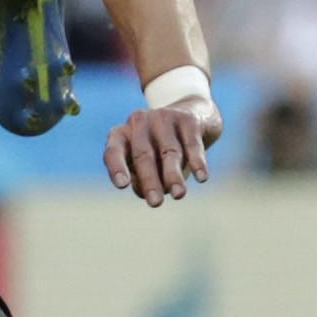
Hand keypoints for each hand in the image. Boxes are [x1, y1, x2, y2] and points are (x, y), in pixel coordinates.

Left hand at [105, 93, 223, 206]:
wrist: (191, 114)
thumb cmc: (160, 149)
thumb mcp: (146, 164)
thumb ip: (143, 180)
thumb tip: (149, 191)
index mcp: (122, 135)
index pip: (114, 152)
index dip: (117, 168)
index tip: (122, 185)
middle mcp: (139, 123)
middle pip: (144, 155)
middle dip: (150, 180)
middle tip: (155, 203)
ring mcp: (163, 118)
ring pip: (169, 151)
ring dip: (173, 175)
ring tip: (178, 195)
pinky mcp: (188, 119)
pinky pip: (192, 144)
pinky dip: (197, 162)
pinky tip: (201, 177)